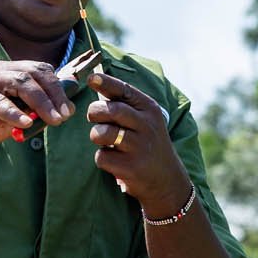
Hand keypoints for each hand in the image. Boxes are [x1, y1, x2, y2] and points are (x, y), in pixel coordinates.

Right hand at [0, 60, 74, 148]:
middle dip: (54, 94)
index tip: (71, 109)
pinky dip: (13, 112)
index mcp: (11, 73)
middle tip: (64, 116)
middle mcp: (0, 71)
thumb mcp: (10, 120)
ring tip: (53, 119)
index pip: (42, 71)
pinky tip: (25, 123)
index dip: (59, 87)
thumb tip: (61, 114)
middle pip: (35, 74)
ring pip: (20, 83)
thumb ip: (32, 115)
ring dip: (40, 102)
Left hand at [85, 71, 189, 215]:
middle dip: (94, 112)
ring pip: (102, 133)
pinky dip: (103, 159)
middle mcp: (147, 126)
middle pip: (110, 110)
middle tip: (94, 118)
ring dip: (97, 136)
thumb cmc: (147, 144)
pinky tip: (114, 161)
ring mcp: (140, 147)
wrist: (166, 180)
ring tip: (105, 141)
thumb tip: (94, 81)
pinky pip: (102, 157)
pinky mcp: (131, 167)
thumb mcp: (145, 120)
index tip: (91, 78)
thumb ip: (124, 104)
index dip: (105, 82)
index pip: (124, 90)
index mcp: (149, 109)